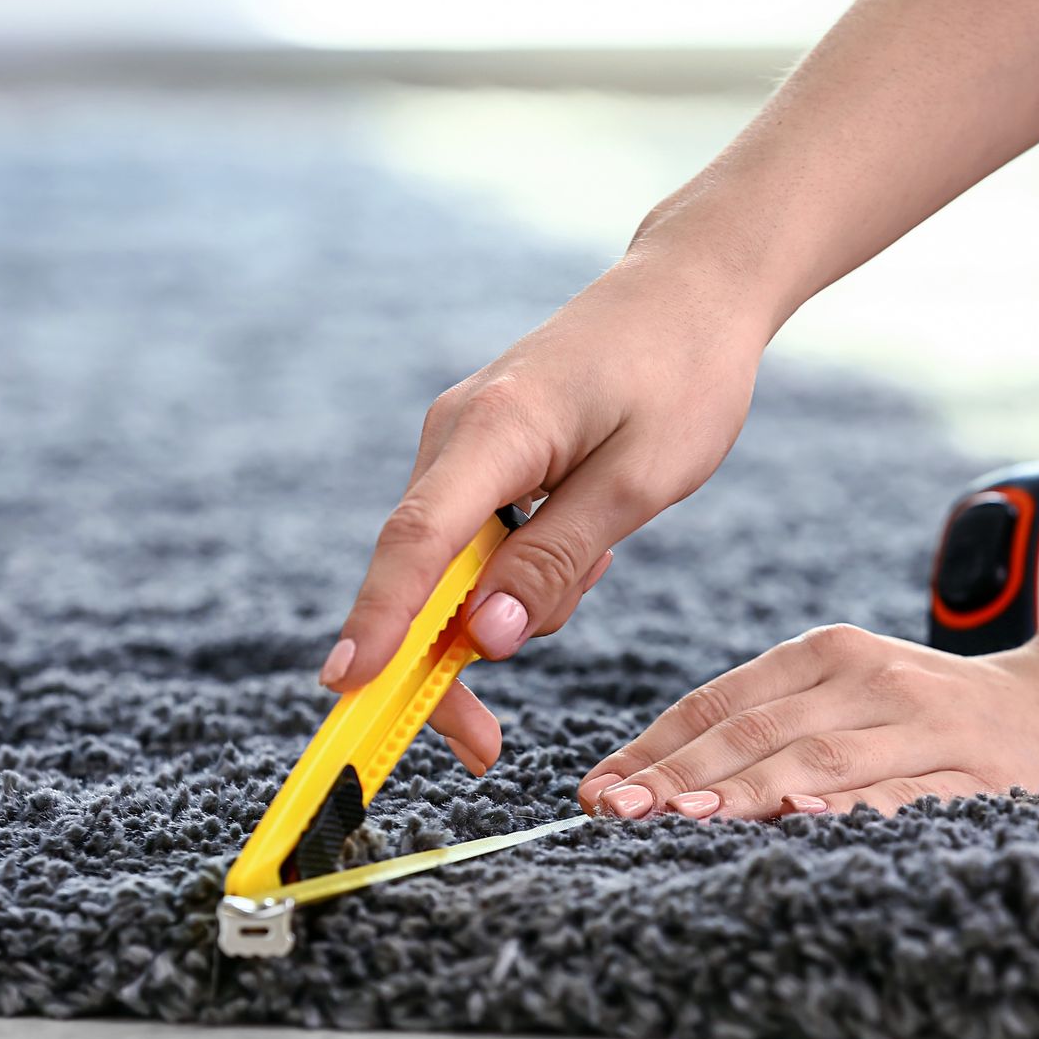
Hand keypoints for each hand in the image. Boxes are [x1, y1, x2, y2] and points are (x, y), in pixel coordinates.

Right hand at [320, 251, 769, 775]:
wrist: (691, 292)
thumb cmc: (681, 376)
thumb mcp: (640, 482)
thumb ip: (557, 562)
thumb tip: (480, 640)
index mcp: (495, 430)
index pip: (417, 540)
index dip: (379, 620)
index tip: (347, 687)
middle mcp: (455, 434)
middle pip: (420, 573)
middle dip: (446, 662)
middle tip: (486, 747)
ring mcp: (460, 444)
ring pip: (452, 568)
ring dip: (509, 605)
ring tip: (603, 554)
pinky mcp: (478, 455)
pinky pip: (476, 542)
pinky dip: (519, 572)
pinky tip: (589, 540)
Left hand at [574, 624, 1038, 818]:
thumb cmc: (931, 715)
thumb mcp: (848, 696)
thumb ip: (764, 730)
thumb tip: (651, 785)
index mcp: (829, 655)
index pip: (722, 701)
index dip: (655, 747)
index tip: (594, 791)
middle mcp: (872, 679)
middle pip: (757, 730)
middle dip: (679, 776)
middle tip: (614, 812)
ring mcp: (924, 726)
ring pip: (818, 758)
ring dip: (743, 791)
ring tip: (679, 818)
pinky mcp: (973, 775)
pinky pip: (899, 793)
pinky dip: (847, 807)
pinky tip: (799, 816)